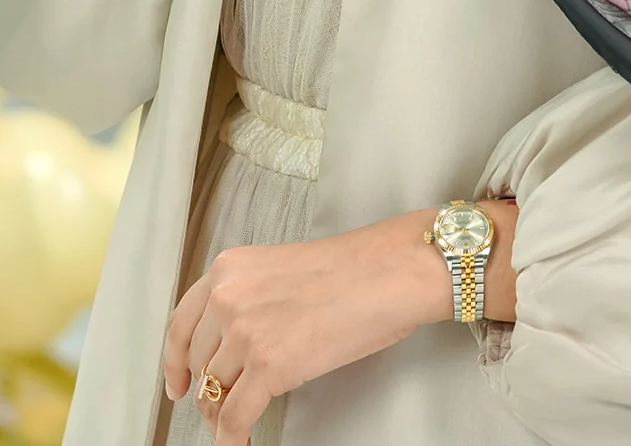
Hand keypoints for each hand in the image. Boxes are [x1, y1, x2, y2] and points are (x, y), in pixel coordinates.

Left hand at [163, 202, 517, 443]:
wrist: (390, 272)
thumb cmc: (353, 268)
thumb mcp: (282, 268)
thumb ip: (249, 297)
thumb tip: (232, 343)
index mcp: (230, 268)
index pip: (181, 322)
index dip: (175, 361)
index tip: (178, 381)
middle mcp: (228, 296)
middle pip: (197, 361)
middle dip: (206, 392)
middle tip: (216, 407)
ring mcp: (245, 332)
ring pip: (214, 393)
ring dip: (222, 415)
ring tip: (238, 422)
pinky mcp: (267, 367)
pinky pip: (233, 418)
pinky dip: (233, 437)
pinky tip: (242, 441)